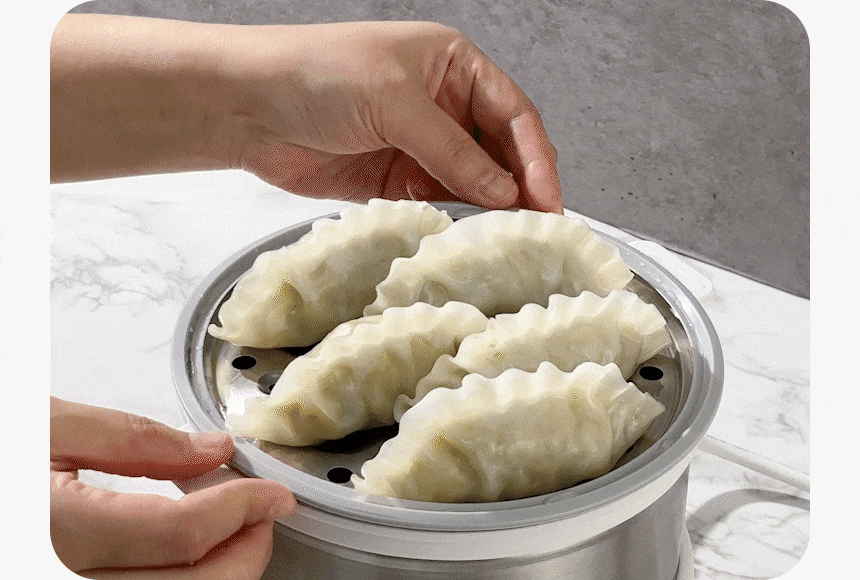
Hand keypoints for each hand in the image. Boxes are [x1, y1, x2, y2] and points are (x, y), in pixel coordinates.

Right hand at [50, 397, 295, 578]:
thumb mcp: (47, 424)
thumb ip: (135, 439)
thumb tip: (212, 450)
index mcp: (53, 528)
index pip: (180, 535)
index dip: (241, 509)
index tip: (272, 492)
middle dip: (243, 555)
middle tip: (261, 513)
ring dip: (217, 575)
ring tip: (230, 529)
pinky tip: (184, 551)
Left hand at [227, 21, 561, 211]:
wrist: (248, 107)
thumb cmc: (312, 73)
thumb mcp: (396, 102)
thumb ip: (452, 151)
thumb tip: (502, 189)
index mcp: (451, 65)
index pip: (513, 113)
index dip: (535, 157)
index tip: (547, 197)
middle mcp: (440, 104)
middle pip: (498, 151)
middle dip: (519, 187)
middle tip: (536, 225)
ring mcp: (418, 144)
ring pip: (471, 182)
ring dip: (488, 209)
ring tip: (506, 237)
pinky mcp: (394, 181)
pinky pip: (437, 203)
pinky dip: (453, 220)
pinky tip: (463, 235)